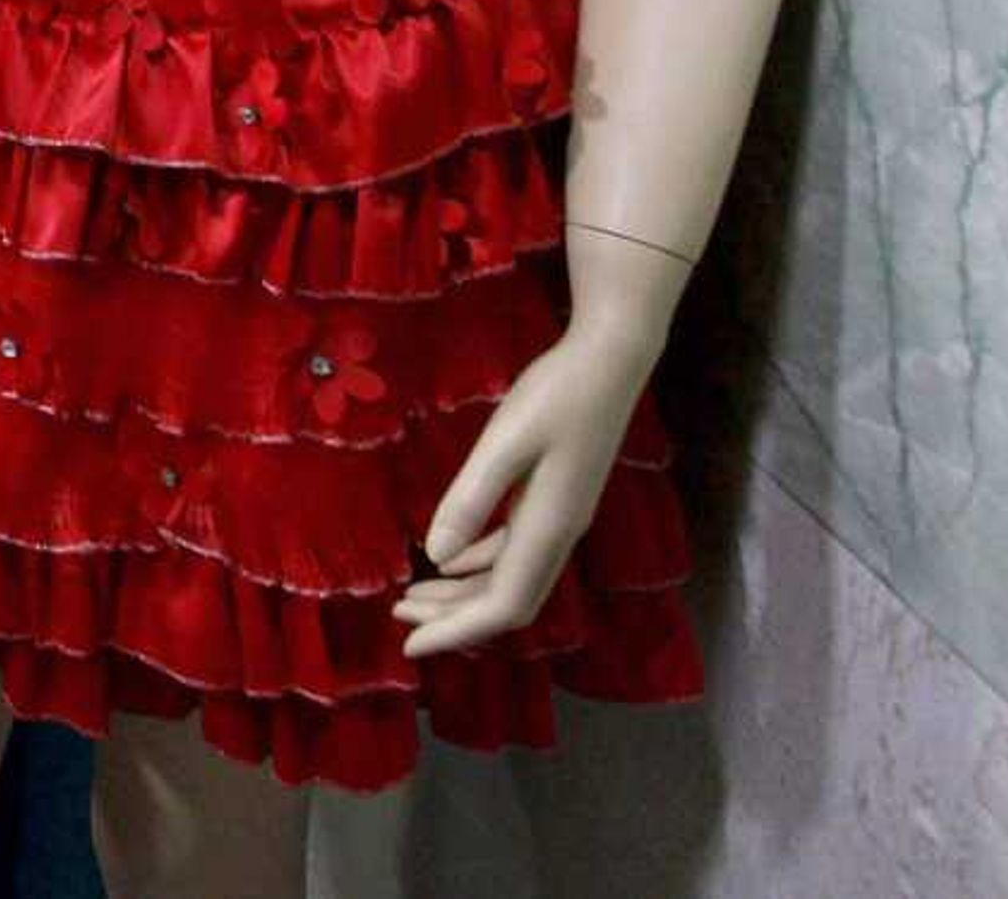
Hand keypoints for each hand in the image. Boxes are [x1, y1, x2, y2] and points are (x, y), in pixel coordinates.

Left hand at [395, 320, 655, 659]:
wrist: (609, 362)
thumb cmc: (556, 396)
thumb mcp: (505, 443)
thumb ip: (471, 499)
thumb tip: (437, 556)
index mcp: (548, 529)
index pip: (503, 605)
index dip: (458, 631)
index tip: (411, 646)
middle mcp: (558, 534)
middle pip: (506, 599)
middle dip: (452, 617)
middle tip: (398, 616)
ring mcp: (560, 518)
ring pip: (509, 576)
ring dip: (462, 591)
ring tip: (413, 595)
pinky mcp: (555, 498)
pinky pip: (514, 549)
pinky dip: (479, 561)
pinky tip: (450, 557)